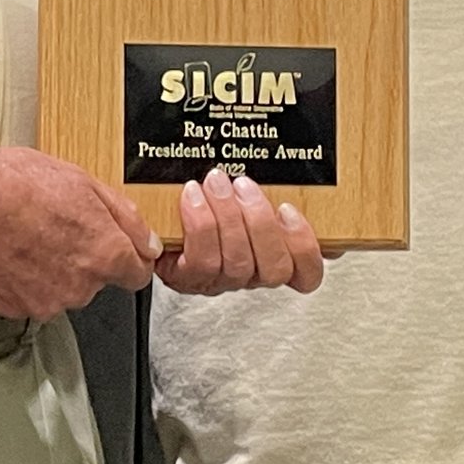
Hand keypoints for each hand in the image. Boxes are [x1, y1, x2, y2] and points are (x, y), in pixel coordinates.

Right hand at [0, 146, 159, 320]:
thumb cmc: (9, 182)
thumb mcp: (80, 179)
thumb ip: (124, 216)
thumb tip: (147, 240)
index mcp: (103, 253)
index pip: (138, 274)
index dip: (127, 255)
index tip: (113, 245)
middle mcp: (80, 286)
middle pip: (98, 280)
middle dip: (85, 257)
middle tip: (56, 225)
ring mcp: (47, 302)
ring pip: (65, 289)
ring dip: (55, 269)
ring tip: (29, 234)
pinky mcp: (17, 309)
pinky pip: (34, 296)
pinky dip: (27, 280)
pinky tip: (13, 250)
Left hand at [156, 168, 327, 295]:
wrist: (157, 218)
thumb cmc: (208, 206)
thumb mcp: (243, 197)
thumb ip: (272, 198)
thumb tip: (300, 189)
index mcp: (272, 257)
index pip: (306, 274)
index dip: (305, 247)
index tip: (288, 210)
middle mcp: (250, 275)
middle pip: (274, 268)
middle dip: (261, 223)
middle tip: (244, 185)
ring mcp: (219, 280)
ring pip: (238, 263)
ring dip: (228, 218)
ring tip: (216, 183)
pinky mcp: (188, 278)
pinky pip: (201, 260)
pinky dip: (200, 224)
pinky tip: (193, 197)